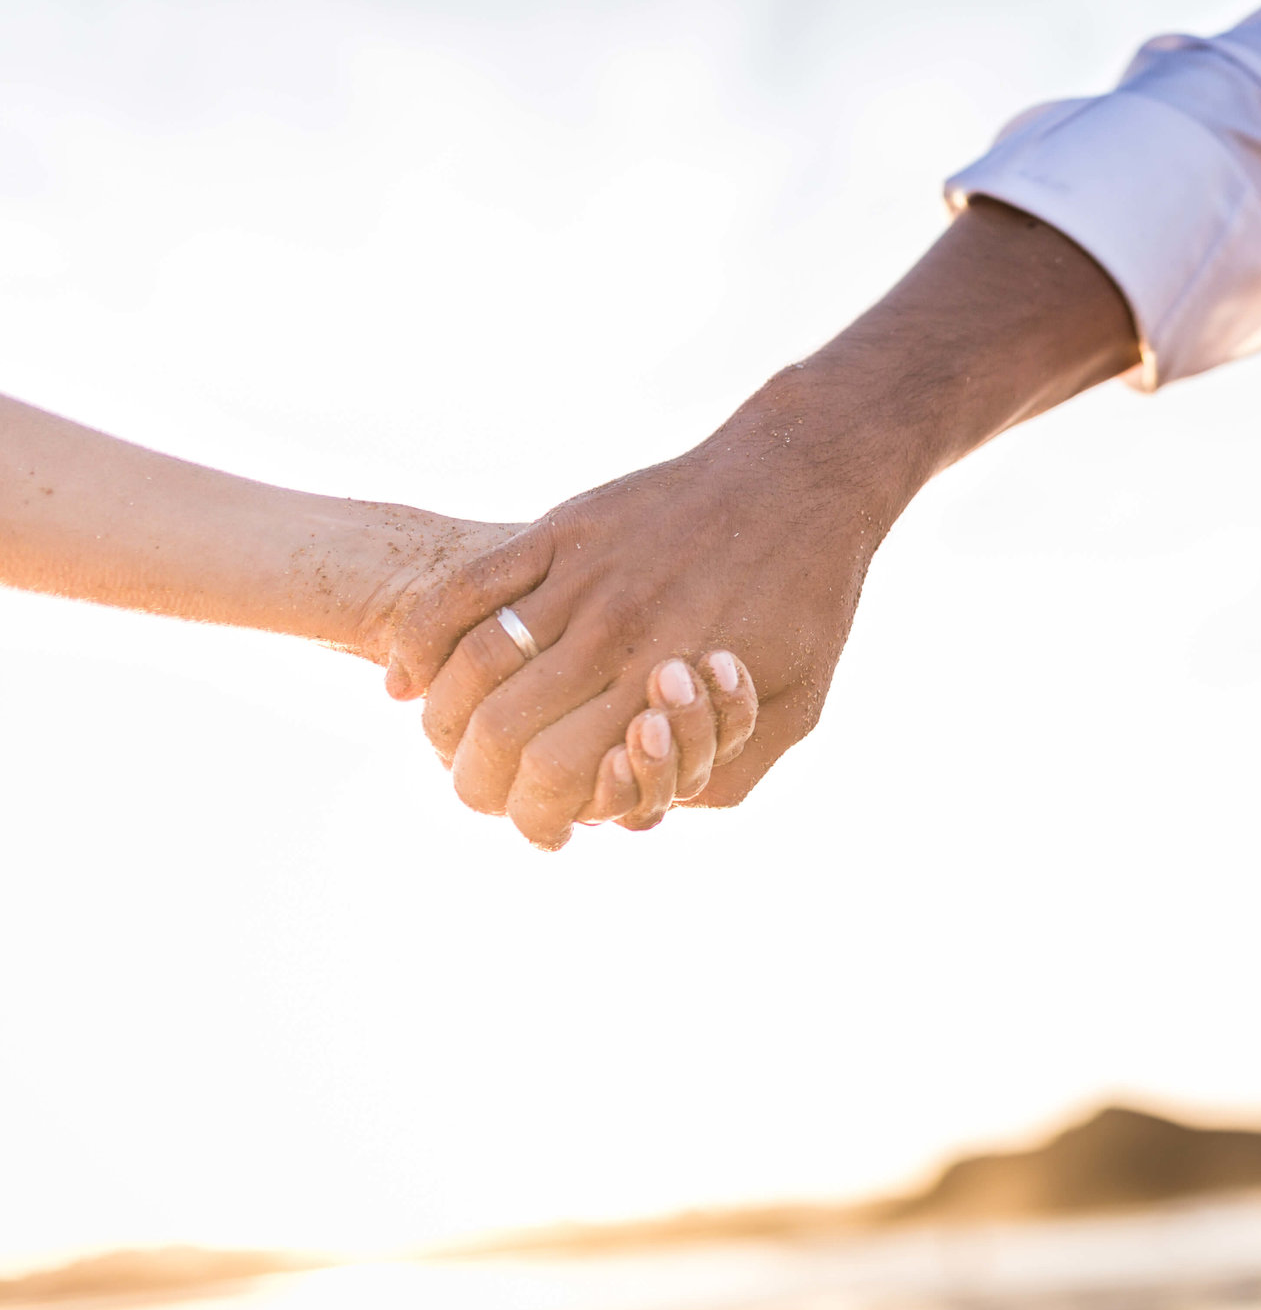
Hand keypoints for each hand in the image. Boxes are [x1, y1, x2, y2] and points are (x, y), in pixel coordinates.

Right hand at [382, 199, 1138, 849]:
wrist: (802, 481)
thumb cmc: (807, 608)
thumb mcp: (795, 712)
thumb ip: (722, 773)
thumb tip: (640, 816)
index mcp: (672, 686)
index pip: (563, 776)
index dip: (538, 817)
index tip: (543, 828)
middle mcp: (616, 632)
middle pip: (502, 730)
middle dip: (478, 783)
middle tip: (479, 796)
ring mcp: (581, 576)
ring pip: (471, 662)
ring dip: (440, 720)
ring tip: (441, 747)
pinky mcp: (561, 529)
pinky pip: (465, 588)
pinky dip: (420, 640)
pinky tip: (404, 683)